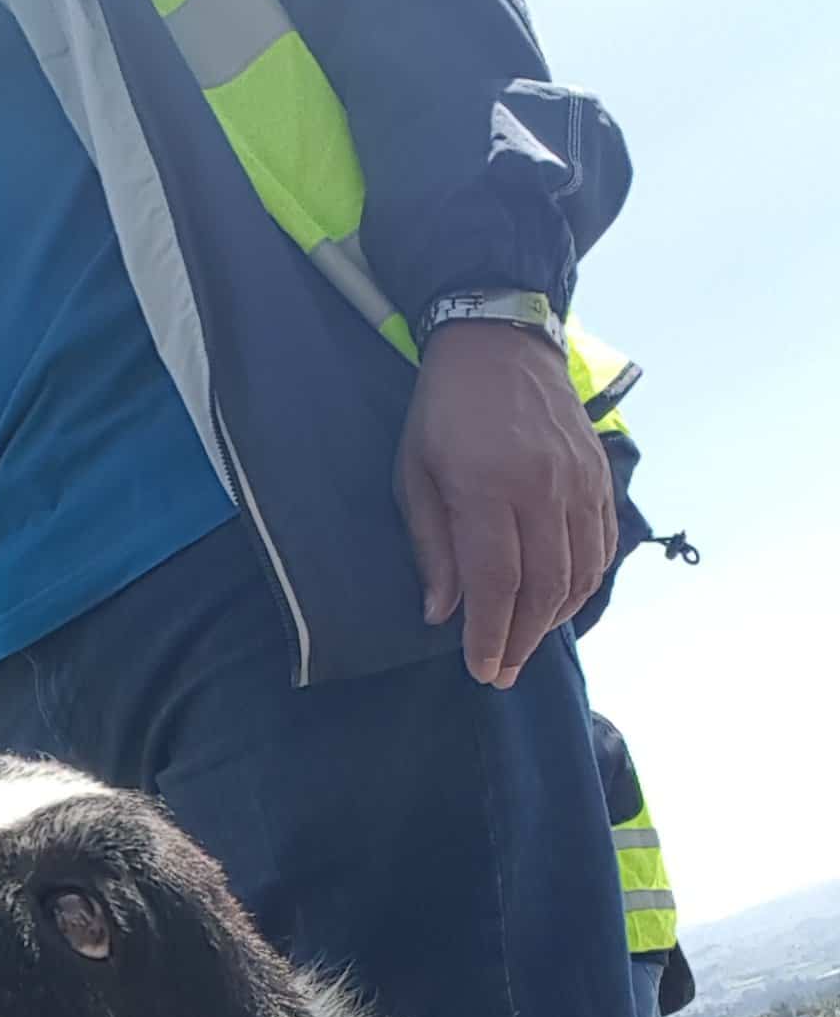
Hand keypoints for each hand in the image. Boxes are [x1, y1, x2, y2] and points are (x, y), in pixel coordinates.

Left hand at [396, 321, 616, 688]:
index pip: (498, 583)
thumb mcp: (415, 476)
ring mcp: (579, 481)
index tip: (482, 670)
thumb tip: (442, 614)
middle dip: (522, 639)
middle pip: (545, 587)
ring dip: (554, 619)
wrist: (500, 344)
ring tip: (525, 643)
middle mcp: (543, 488)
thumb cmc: (442, 414)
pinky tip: (558, 602)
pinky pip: (601, 545)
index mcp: (489, 488)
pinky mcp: (599, 474)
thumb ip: (432, 546)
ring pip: (580, 572)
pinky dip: (584, 583)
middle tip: (502, 672)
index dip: (492, 635)